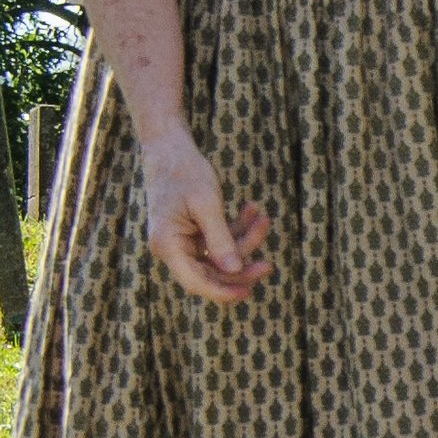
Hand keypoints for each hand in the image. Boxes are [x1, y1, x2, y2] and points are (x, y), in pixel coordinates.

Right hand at [139, 131, 272, 304]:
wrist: (169, 146)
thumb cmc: (185, 171)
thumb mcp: (207, 203)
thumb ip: (221, 239)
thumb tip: (235, 271)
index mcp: (168, 245)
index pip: (196, 282)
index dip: (222, 291)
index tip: (249, 292)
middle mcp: (171, 248)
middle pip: (211, 272)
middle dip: (241, 265)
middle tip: (269, 264)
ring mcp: (182, 240)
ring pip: (219, 255)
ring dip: (244, 239)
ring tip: (263, 217)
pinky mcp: (192, 231)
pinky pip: (218, 239)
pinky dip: (237, 227)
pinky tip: (253, 210)